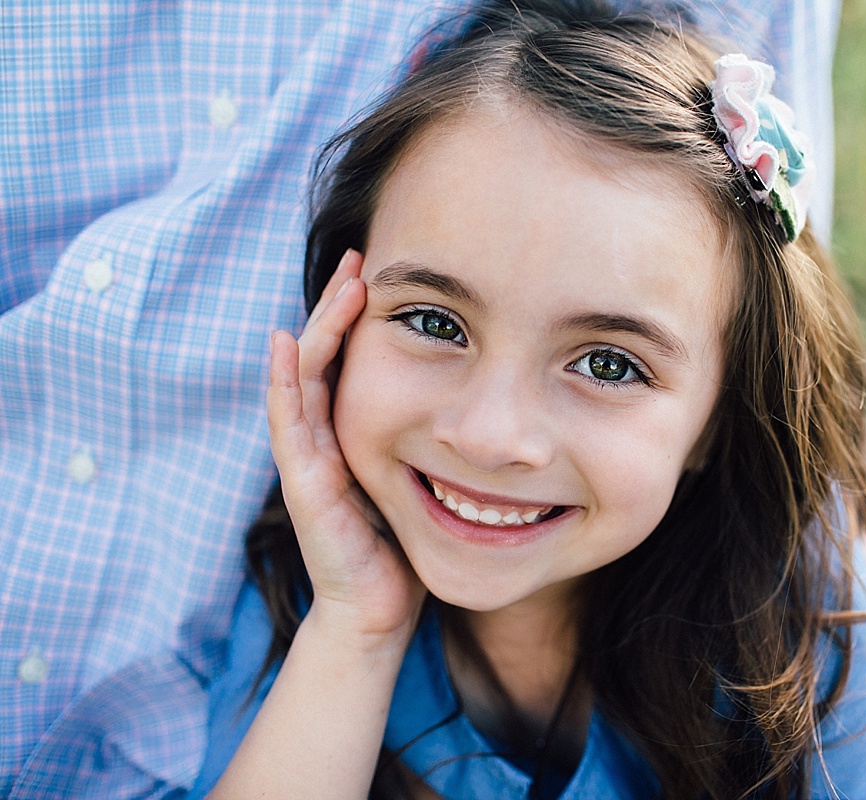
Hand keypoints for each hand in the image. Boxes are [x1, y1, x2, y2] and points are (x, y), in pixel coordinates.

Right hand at [267, 249, 425, 647]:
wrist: (379, 612)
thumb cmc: (405, 546)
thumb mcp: (426, 478)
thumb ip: (435, 440)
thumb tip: (489, 404)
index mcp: (356, 434)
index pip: (353, 360)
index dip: (362, 316)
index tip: (388, 273)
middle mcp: (327, 439)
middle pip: (327, 356)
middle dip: (341, 305)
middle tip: (362, 257)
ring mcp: (310, 460)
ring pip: (305, 379)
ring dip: (320, 328)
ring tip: (341, 284)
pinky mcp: (304, 487)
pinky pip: (288, 426)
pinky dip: (283, 383)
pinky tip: (284, 344)